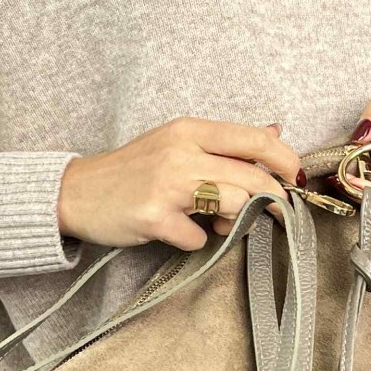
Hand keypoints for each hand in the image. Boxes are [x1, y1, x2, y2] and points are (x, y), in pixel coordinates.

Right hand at [57, 118, 302, 249]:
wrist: (75, 193)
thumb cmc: (132, 171)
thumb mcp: (178, 143)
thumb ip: (226, 142)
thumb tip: (275, 131)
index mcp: (190, 130)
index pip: (254, 139)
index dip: (285, 160)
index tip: (295, 178)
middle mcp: (181, 152)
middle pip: (253, 178)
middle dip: (272, 200)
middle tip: (274, 212)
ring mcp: (168, 185)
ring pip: (235, 205)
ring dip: (235, 221)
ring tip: (214, 219)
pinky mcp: (156, 218)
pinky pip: (200, 238)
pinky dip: (196, 240)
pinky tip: (178, 231)